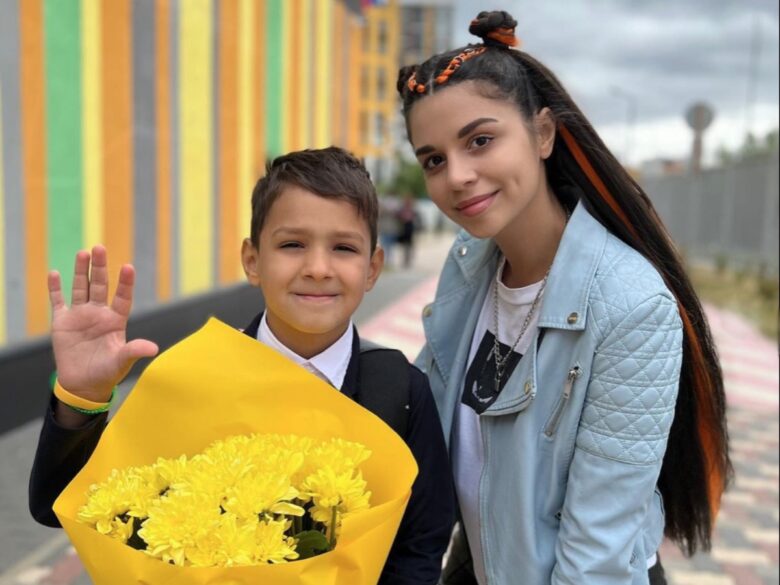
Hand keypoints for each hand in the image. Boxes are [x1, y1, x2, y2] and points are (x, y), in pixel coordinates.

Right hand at [48, 245, 158, 402]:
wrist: (84, 385)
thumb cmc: (108, 373)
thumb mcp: (122, 362)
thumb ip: (134, 351)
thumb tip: (153, 349)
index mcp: (116, 321)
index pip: (123, 297)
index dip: (125, 283)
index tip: (128, 267)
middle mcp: (99, 314)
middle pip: (100, 286)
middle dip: (100, 267)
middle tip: (100, 248)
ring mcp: (80, 316)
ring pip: (81, 288)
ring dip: (81, 271)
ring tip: (83, 253)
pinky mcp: (62, 323)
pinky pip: (58, 302)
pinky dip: (55, 289)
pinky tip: (55, 273)